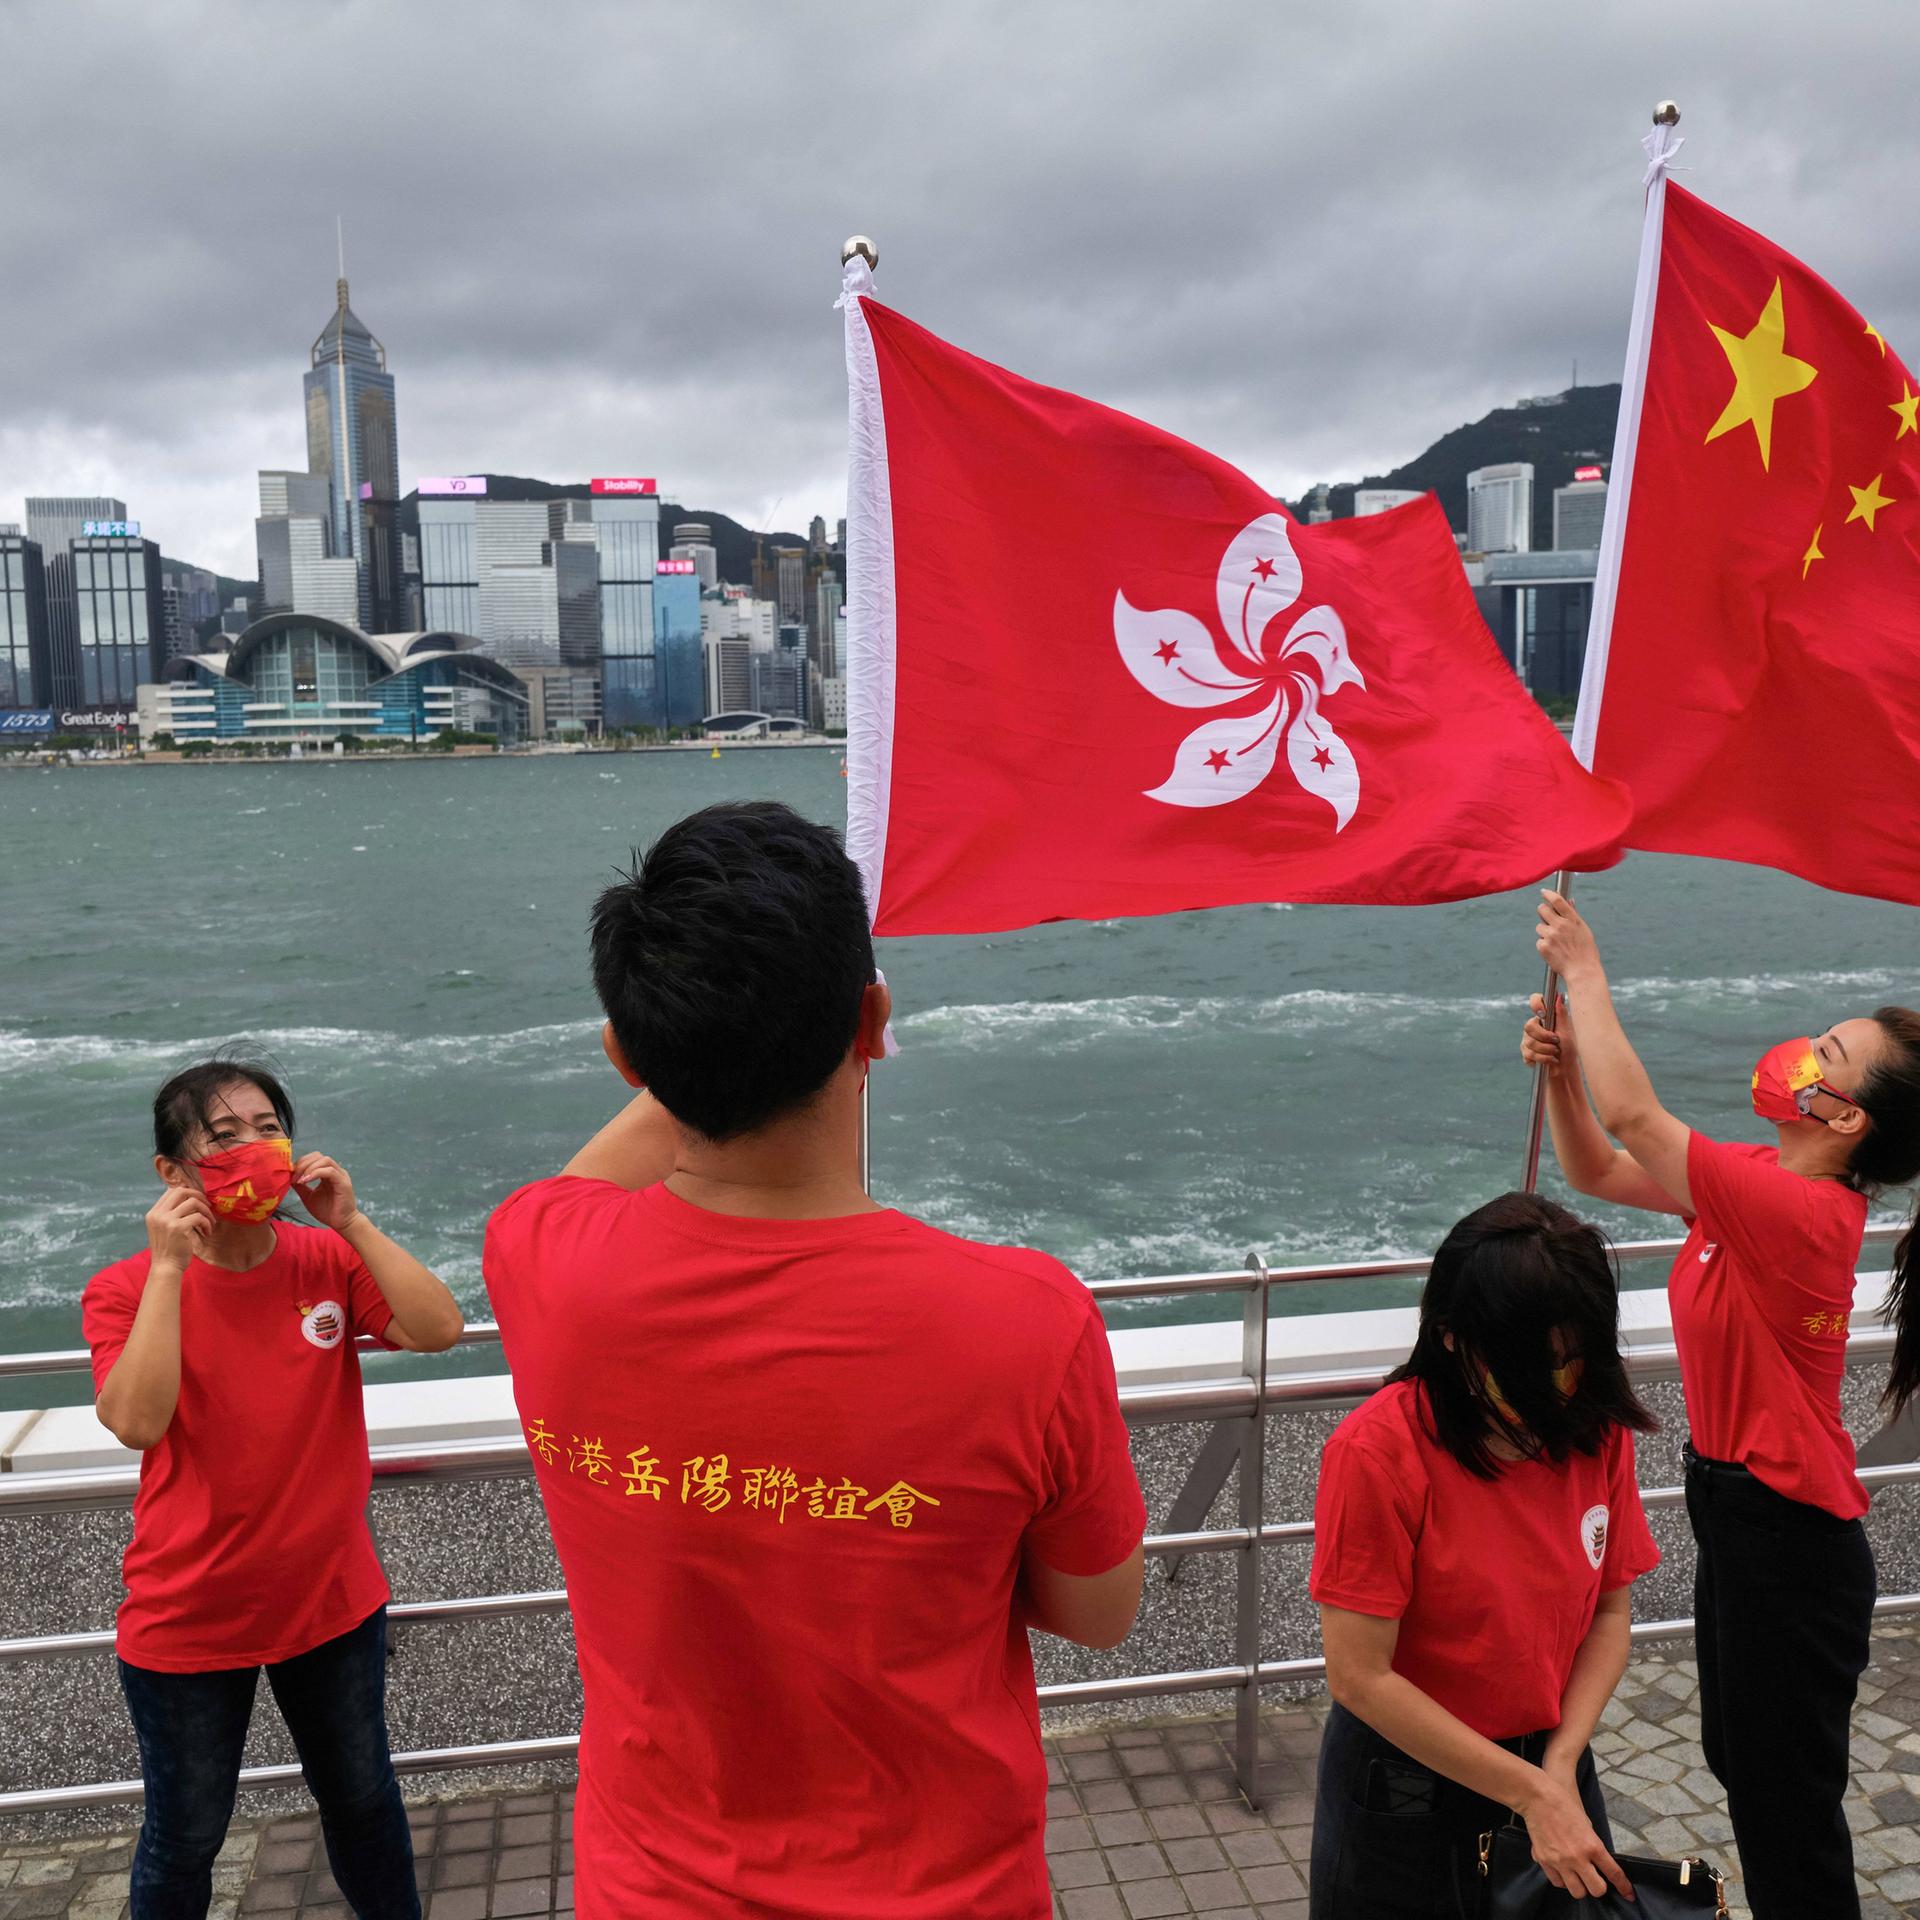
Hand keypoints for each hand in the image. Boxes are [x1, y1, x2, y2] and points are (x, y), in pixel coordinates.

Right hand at [146, 1186, 212, 1270]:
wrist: (166, 1268)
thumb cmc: (169, 1249)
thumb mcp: (164, 1228)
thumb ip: (171, 1214)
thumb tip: (190, 1197)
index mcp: (153, 1213)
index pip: (171, 1191)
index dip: (188, 1192)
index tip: (199, 1200)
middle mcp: (158, 1214)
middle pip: (181, 1191)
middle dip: (198, 1195)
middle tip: (208, 1206)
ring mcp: (167, 1220)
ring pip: (193, 1202)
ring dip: (206, 1211)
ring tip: (210, 1223)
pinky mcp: (178, 1227)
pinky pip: (199, 1217)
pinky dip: (207, 1223)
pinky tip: (207, 1233)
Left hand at [293, 1153, 361, 1235]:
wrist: (341, 1224)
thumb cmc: (327, 1211)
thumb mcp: (308, 1196)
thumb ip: (301, 1186)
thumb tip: (289, 1177)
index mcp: (327, 1173)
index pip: (313, 1158)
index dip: (300, 1163)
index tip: (290, 1175)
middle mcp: (335, 1171)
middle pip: (318, 1156)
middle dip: (303, 1163)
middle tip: (294, 1177)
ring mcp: (340, 1175)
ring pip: (324, 1160)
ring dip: (309, 1168)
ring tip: (300, 1180)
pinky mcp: (343, 1182)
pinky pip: (329, 1171)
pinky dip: (316, 1173)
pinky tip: (306, 1181)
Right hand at [1518, 1765, 1632, 1901]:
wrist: (1537, 1796)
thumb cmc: (1563, 1804)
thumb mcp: (1586, 1824)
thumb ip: (1592, 1845)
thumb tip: (1596, 1862)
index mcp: (1592, 1845)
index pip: (1614, 1873)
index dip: (1624, 1886)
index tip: (1628, 1893)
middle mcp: (1577, 1857)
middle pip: (1597, 1890)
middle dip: (1598, 1886)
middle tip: (1595, 1878)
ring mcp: (1559, 1861)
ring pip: (1577, 1892)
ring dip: (1580, 1885)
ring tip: (1576, 1874)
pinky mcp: (1544, 1860)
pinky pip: (1557, 1882)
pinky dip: (1562, 1879)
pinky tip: (1561, 1868)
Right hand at [1522, 992, 1577, 1077]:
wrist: (1567, 1068)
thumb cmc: (1570, 1048)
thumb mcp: (1568, 1030)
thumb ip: (1561, 1014)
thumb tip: (1559, 995)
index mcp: (1545, 1016)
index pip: (1535, 1000)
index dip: (1536, 1004)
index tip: (1543, 1014)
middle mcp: (1534, 1026)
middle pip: (1529, 1026)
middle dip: (1544, 1037)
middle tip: (1556, 1041)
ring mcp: (1527, 1039)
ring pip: (1529, 1042)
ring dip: (1546, 1050)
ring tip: (1556, 1053)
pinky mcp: (1526, 1053)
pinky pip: (1529, 1054)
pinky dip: (1543, 1059)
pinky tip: (1550, 1060)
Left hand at [1535, 889, 1603, 985]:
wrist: (1582, 970)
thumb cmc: (1586, 951)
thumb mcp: (1583, 930)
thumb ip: (1573, 916)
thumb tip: (1569, 901)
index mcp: (1572, 920)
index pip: (1558, 901)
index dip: (1549, 894)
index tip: (1544, 892)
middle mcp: (1560, 925)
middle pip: (1542, 909)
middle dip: (1542, 911)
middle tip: (1546, 917)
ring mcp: (1551, 935)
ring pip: (1539, 927)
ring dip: (1544, 932)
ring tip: (1556, 942)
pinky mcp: (1543, 946)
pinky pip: (1539, 941)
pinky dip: (1544, 945)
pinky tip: (1554, 951)